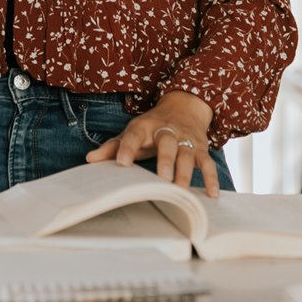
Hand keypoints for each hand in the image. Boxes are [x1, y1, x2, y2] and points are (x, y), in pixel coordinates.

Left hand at [84, 90, 218, 196]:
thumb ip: (112, 147)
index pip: (133, 136)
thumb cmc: (151, 127)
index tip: (121, 163)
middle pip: (166, 143)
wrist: (184, 106)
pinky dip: (211, 178)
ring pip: (187, 155)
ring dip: (185, 172)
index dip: (127, 148)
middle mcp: (167, 131)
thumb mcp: (131, 133)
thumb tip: (90, 160)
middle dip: (165, 160)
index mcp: (144, 127)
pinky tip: (212, 195)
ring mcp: (185, 140)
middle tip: (162, 179)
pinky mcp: (201, 148)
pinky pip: (208, 163)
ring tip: (182, 192)